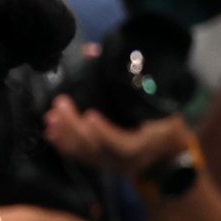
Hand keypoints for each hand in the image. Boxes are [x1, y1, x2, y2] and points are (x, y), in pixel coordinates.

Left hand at [44, 95, 190, 177]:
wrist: (168, 158)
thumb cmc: (167, 126)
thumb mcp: (163, 108)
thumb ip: (140, 86)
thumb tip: (98, 55)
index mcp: (146, 145)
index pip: (122, 144)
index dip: (105, 132)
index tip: (90, 115)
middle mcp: (125, 160)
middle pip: (96, 147)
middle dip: (75, 126)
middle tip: (61, 104)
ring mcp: (112, 165)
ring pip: (85, 153)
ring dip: (65, 135)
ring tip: (51, 118)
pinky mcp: (102, 165)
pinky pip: (81, 157)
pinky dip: (65, 145)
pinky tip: (52, 134)